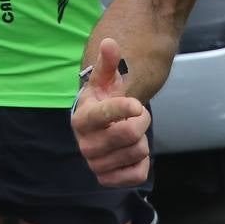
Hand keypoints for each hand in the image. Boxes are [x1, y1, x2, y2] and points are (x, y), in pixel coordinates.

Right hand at [73, 38, 152, 186]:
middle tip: (134, 116)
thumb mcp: (106, 80)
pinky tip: (130, 153)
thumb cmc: (104, 101)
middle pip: (130, 133)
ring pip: (138, 151)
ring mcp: (96, 165)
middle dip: (141, 121)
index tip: (136, 104)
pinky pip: (138, 174)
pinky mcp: (108, 180)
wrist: (99, 129)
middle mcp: (85, 145)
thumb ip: (108, 62)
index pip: (105, 115)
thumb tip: (110, 43)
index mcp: (82, 118)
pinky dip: (142, 162)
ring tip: (128, 134)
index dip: (123, 108)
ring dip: (141, 140)